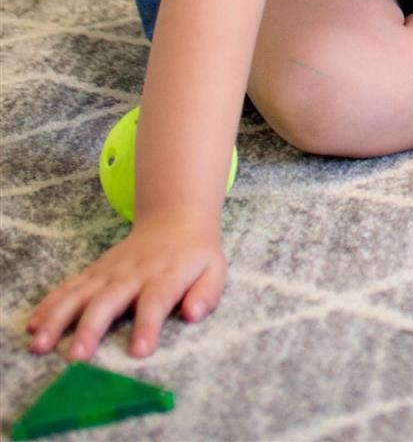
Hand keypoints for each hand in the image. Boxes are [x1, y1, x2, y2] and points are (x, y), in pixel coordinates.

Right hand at [25, 214, 225, 361]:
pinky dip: (50, 305)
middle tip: (77, 356)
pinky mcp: (94, 272)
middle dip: (92, 328)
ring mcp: (109, 271)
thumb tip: (194, 314)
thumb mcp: (215, 269)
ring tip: (40, 344)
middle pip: (109, 300)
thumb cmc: (196, 254)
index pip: (156, 300)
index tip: (139, 351)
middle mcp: (133, 273)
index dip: (148, 325)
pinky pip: (68, 287)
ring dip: (58, 318)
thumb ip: (207, 293)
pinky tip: (34, 325)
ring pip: (80, 294)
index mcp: (166, 274)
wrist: (175, 219)